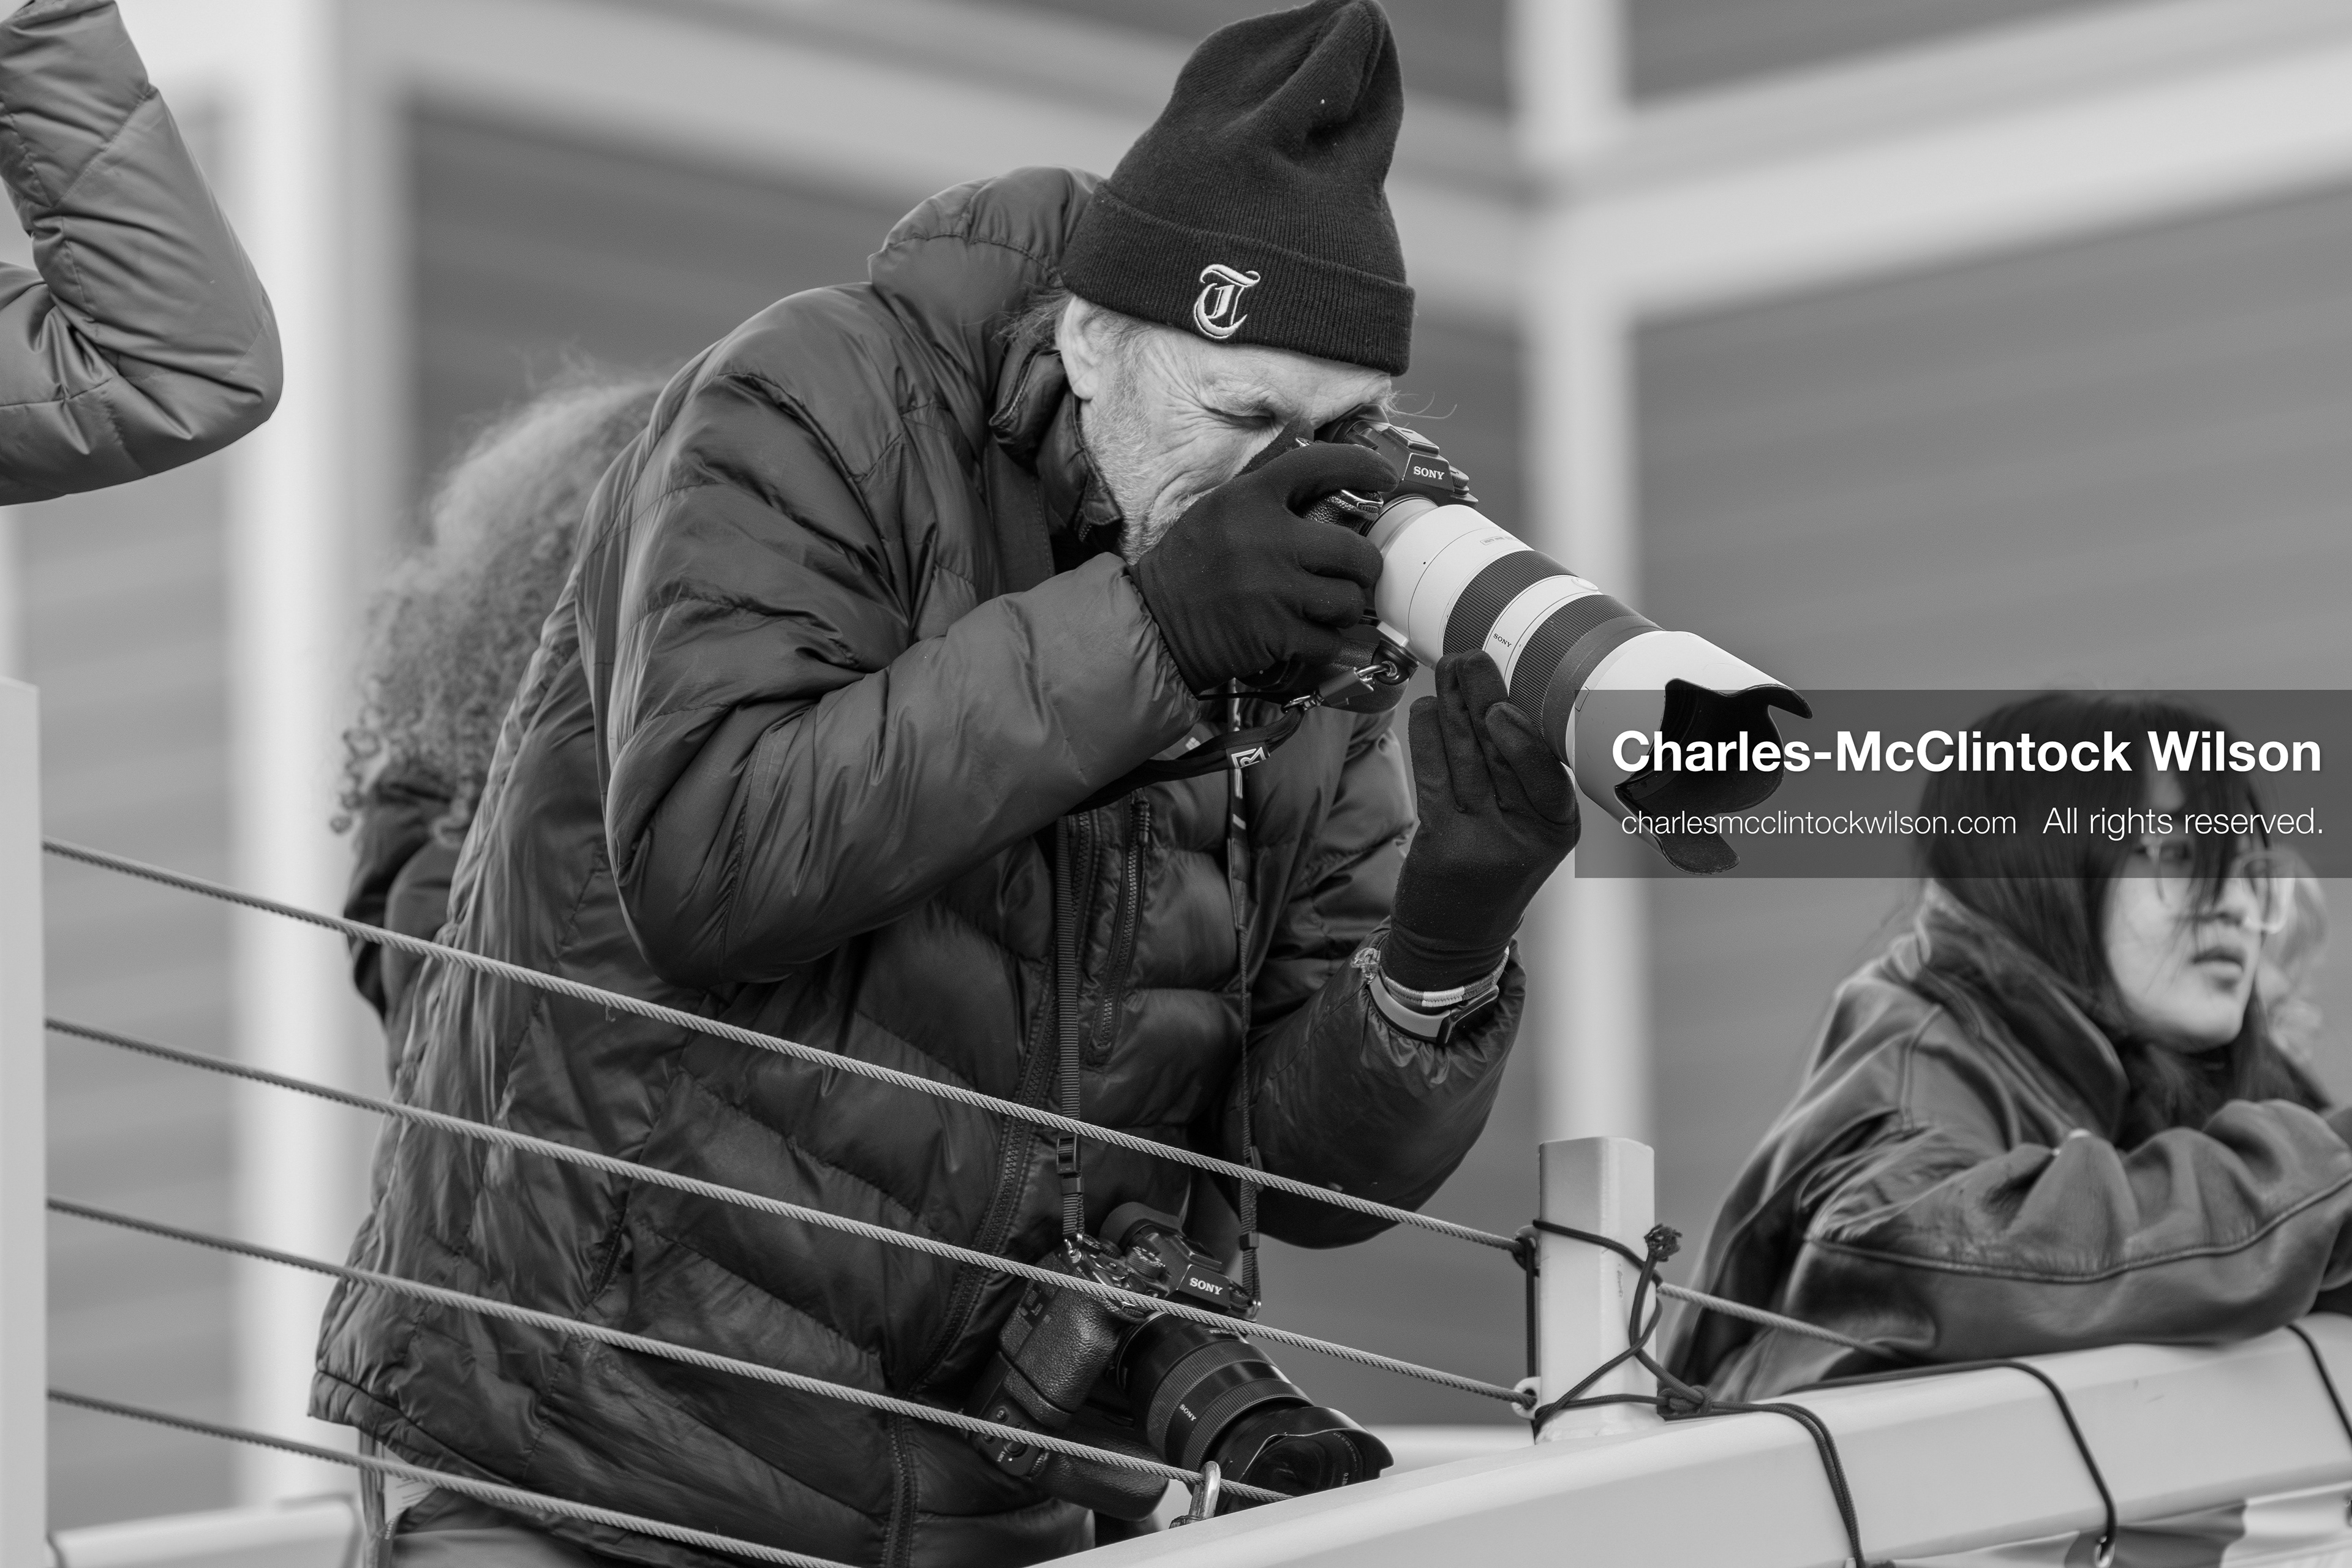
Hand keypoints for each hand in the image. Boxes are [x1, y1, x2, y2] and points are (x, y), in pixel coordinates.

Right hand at [1129, 443, 1390, 692]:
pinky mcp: (1275, 635)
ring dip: (1344, 608)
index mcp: (1250, 499)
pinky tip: (1304, 636)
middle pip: (1354, 550)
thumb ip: (1267, 473)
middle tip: (1352, 573)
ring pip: (1348, 599)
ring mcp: (1274, 590)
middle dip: (1363, 566)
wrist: (1154, 623)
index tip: (1384, 478)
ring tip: (1325, 607)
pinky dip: (1324, 643)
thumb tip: (1303, 423)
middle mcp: (1266, 539)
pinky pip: (1330, 640)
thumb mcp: (1220, 506)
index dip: (1362, 466)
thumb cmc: (1191, 563)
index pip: (1320, 464)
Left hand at [1384, 651, 1578, 992]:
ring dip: (1452, 708)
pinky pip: (1434, 780)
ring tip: (1447, 670)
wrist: (1455, 939)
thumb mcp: (1527, 829)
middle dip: (1483, 700)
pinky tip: (1424, 710)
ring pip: (1467, 760)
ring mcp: (1484, 843)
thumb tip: (1502, 696)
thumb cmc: (1494, 867)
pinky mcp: (1443, 846)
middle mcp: (1526, 835)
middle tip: (1470, 657)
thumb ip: (1522, 773)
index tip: (1506, 700)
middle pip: (1503, 755)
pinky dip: (1426, 740)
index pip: (1547, 773)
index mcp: (1558, 826)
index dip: (1525, 735)